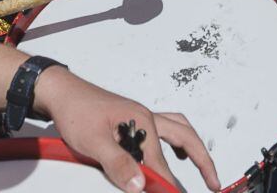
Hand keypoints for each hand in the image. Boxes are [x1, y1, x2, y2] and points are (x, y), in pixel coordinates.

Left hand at [37, 69, 220, 192]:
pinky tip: (169, 152)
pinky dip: (174, 141)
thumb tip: (139, 184)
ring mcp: (142, 117)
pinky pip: (165, 128)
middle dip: (203, 160)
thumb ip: (117, 164)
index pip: (160, 161)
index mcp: (142, 120)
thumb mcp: (93, 142)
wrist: (62, 93)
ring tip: (201, 166)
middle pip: (185, 137)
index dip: (168, 185)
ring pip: (178, 129)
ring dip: (192, 147)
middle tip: (214, 182)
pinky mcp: (133, 119)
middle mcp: (147, 117)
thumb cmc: (76, 112)